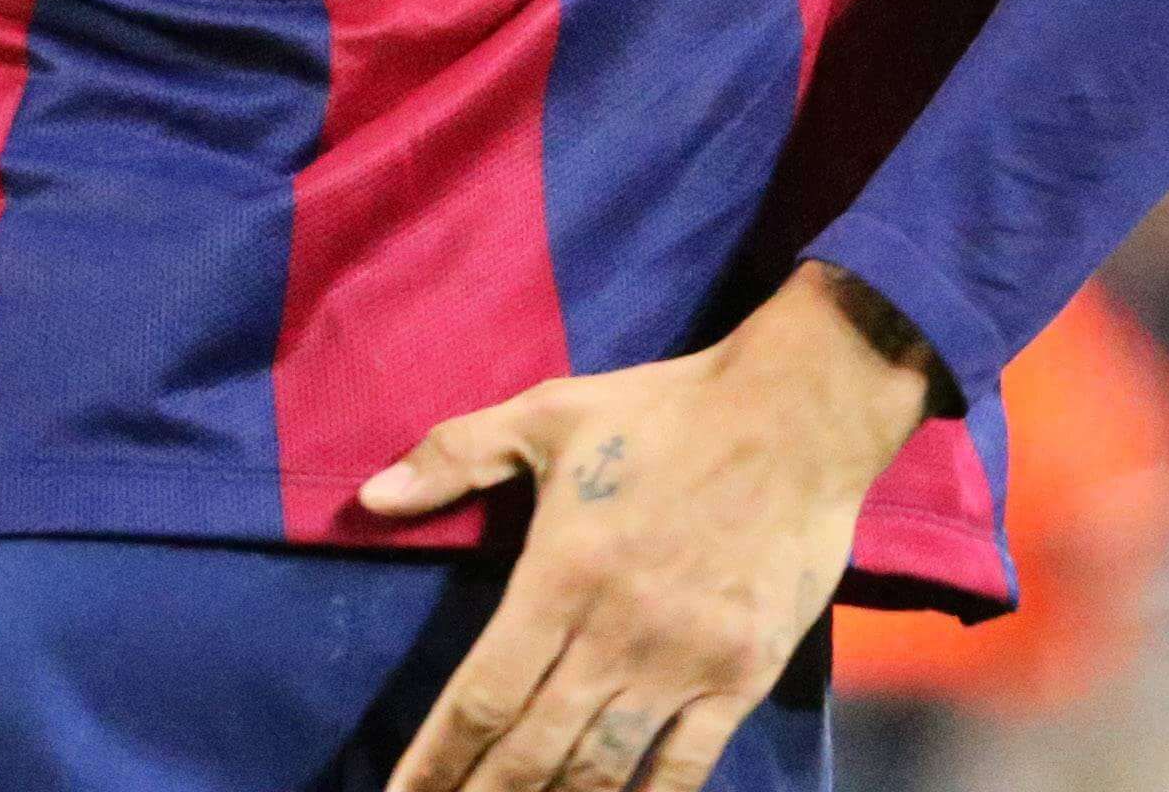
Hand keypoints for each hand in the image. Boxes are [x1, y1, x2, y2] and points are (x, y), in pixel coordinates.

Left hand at [362, 264, 943, 791]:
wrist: (798, 413)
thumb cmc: (666, 412)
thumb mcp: (548, 412)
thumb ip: (454, 454)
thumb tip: (370, 498)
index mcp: (560, 576)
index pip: (482, 697)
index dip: (437, 760)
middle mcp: (616, 634)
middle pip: (531, 751)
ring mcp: (684, 663)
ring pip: (602, 770)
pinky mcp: (743, 676)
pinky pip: (687, 766)